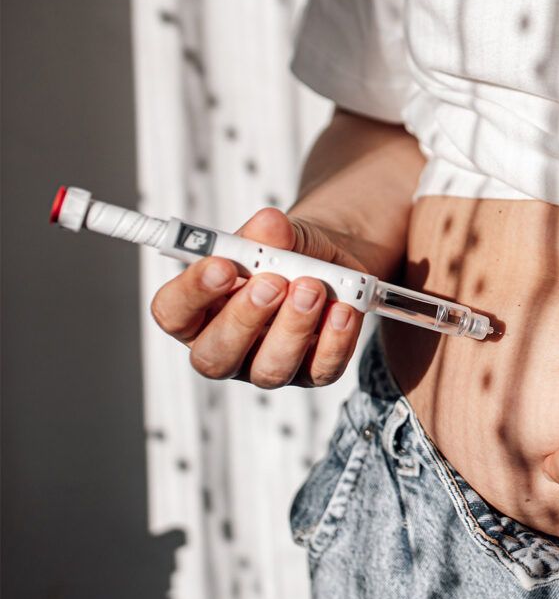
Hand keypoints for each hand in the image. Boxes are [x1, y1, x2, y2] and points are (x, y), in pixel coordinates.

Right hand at [148, 207, 366, 387]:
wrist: (333, 265)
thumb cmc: (288, 253)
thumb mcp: (277, 234)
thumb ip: (268, 233)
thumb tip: (270, 225)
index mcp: (198, 311)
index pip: (173, 313)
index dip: (192, 292)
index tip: (222, 264)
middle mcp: (227, 347)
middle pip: (214, 357)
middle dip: (244, 319)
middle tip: (271, 283)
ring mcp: (268, 365)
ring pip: (270, 370)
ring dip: (293, 327)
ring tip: (312, 287)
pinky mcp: (311, 373)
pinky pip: (320, 370)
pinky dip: (335, 340)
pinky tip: (343, 309)